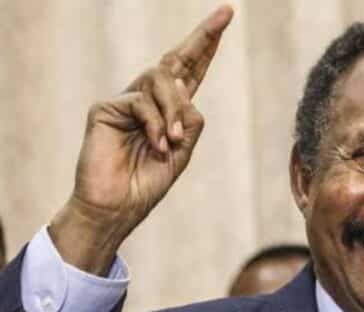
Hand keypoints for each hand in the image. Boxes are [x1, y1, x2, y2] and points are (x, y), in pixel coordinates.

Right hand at [50, 5, 233, 274]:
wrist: (117, 208)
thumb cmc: (147, 184)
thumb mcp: (182, 153)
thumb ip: (189, 123)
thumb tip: (187, 95)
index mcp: (169, 111)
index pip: (190, 72)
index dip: (206, 47)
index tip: (225, 18)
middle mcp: (148, 100)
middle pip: (175, 61)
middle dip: (202, 37)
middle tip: (225, 14)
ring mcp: (127, 101)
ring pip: (163, 81)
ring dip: (174, 110)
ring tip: (172, 142)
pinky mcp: (106, 108)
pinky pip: (141, 103)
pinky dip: (155, 126)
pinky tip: (156, 146)